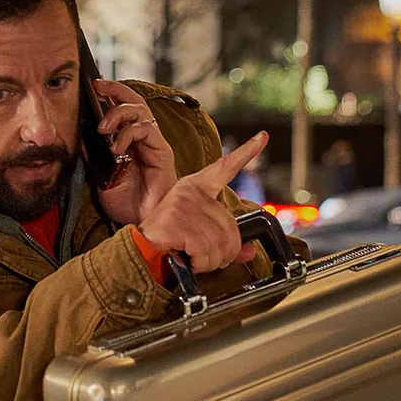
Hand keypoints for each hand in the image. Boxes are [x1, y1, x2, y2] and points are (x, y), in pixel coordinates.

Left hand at [91, 80, 177, 226]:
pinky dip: (129, 133)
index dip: (110, 93)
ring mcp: (154, 144)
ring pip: (140, 112)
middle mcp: (144, 139)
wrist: (142, 224)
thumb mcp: (101, 176)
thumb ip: (93, 155)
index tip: (93, 85)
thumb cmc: (126, 203)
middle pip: (134, 102)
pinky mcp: (162, 153)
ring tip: (103, 129)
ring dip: (118, 114)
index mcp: (130, 141)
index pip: (122, 108)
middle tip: (97, 87)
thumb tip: (79, 134)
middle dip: (115, 90)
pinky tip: (116, 147)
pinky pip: (147, 130)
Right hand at [138, 132, 269, 273]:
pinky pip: (205, 250)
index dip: (247, 151)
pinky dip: (200, 263)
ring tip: (193, 259)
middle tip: (205, 257)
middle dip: (223, 252)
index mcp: (195, 188)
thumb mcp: (200, 238)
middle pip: (231, 228)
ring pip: (220, 243)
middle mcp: (190, 191)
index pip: (225, 167)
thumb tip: (249, 252)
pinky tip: (187, 259)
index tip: (262, 137)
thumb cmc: (167, 241)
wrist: (138, 251)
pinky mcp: (176, 220)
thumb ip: (225, 242)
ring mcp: (183, 204)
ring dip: (210, 260)